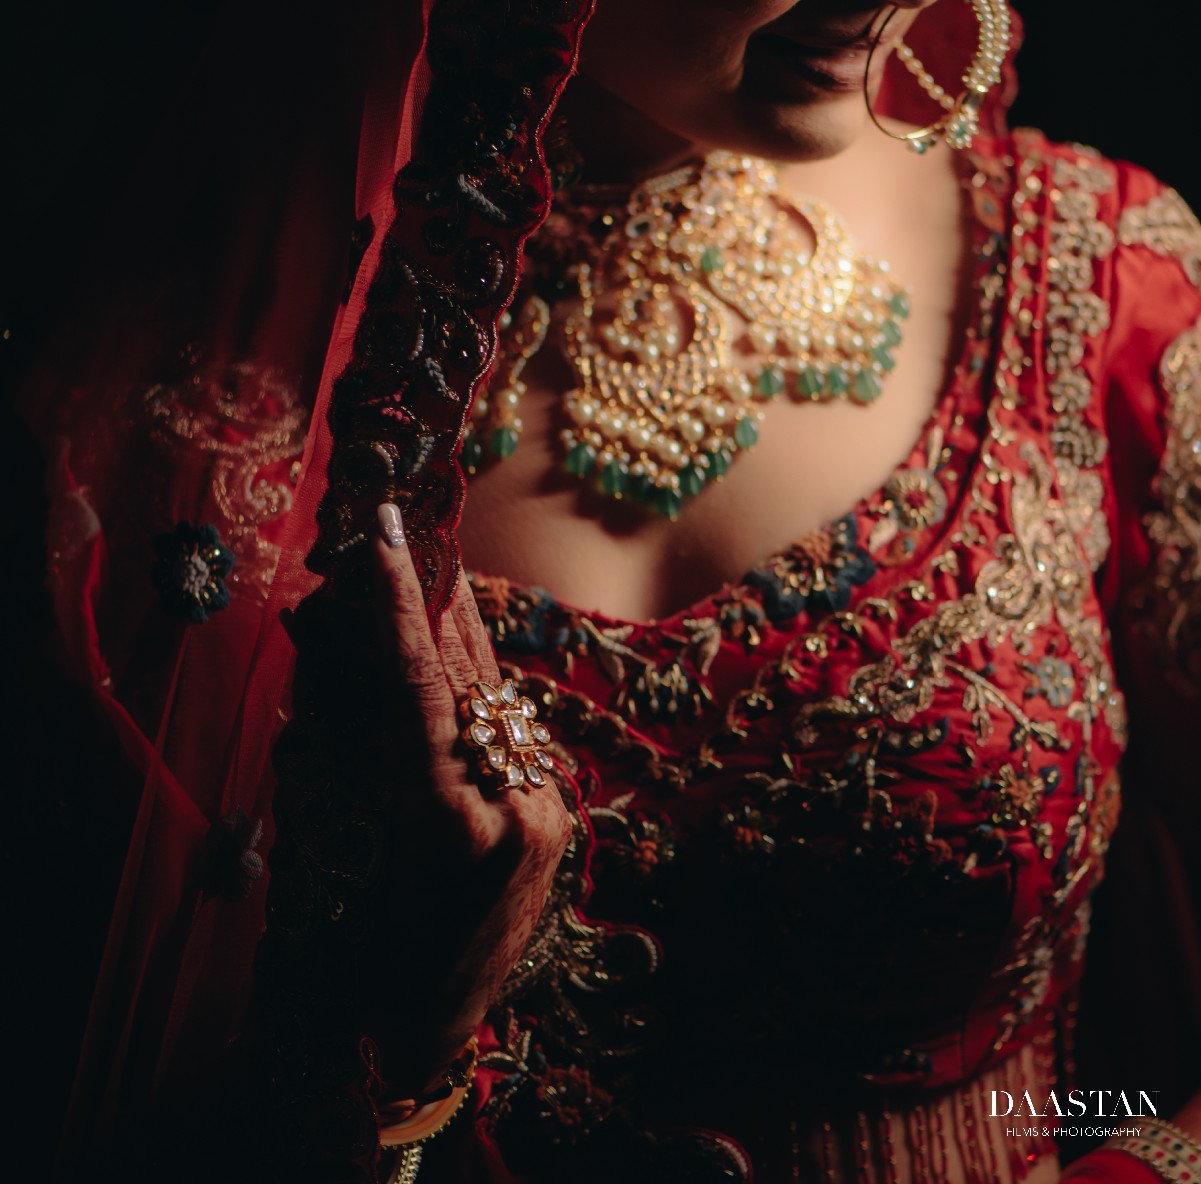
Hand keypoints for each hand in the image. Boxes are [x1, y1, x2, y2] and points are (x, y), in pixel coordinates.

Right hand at [369, 502, 571, 1097]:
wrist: (424, 1028)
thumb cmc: (354, 950)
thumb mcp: (333, 844)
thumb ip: (338, 744)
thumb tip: (326, 646)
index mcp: (453, 820)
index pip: (422, 682)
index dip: (397, 601)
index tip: (384, 532)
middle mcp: (515, 807)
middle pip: (468, 673)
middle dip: (432, 597)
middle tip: (401, 531)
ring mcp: (546, 811)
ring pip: (497, 693)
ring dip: (456, 631)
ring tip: (425, 569)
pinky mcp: (556, 815)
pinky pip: (510, 728)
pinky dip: (475, 685)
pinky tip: (454, 647)